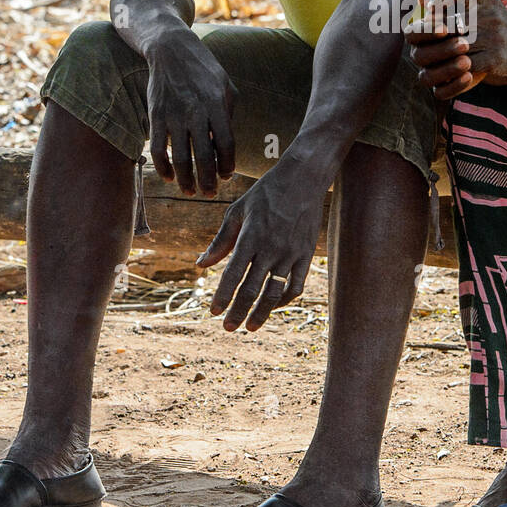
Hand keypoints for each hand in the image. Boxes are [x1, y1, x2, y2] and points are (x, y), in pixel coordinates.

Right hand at [145, 30, 236, 195]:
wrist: (171, 49)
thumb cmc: (204, 70)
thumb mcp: (226, 86)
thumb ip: (228, 115)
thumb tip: (224, 148)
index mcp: (217, 104)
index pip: (226, 143)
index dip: (227, 164)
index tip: (227, 176)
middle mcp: (196, 111)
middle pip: (203, 156)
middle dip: (208, 180)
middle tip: (210, 193)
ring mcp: (174, 114)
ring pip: (180, 157)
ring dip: (186, 180)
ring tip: (190, 191)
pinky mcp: (156, 115)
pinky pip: (159, 148)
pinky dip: (164, 167)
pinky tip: (170, 177)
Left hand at [196, 160, 322, 331]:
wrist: (303, 179)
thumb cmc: (266, 192)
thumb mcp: (238, 211)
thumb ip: (220, 241)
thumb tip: (201, 264)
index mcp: (250, 237)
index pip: (233, 274)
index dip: (222, 296)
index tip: (213, 312)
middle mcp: (271, 248)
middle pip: (252, 289)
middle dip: (239, 311)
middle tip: (228, 328)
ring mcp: (291, 253)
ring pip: (275, 292)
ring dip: (262, 312)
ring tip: (251, 327)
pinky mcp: (306, 254)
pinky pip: (296, 284)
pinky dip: (285, 299)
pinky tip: (274, 306)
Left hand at [404, 0, 506, 100]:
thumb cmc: (496, 20)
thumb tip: (422, 0)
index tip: (429, 12)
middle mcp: (490, 16)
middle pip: (452, 22)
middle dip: (435, 33)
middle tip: (422, 41)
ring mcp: (493, 37)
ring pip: (456, 45)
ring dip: (441, 52)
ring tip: (431, 56)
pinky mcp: (495, 58)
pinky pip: (467, 63)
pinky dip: (454, 66)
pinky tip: (447, 67)